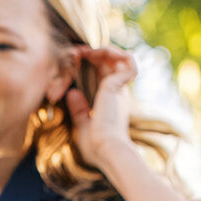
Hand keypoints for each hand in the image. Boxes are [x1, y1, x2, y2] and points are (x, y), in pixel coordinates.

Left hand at [64, 46, 137, 167]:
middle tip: (77, 53)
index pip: (102, 76)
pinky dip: (117, 53)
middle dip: (94, 54)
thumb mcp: (82, 125)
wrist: (106, 150)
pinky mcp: (118, 86)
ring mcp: (120, 89)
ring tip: (87, 50)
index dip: (90, 66)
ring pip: (120, 59)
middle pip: (110, 65)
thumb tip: (72, 93)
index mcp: (110, 102)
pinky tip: (99, 51)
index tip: (74, 61)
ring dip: (104, 50)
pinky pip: (128, 62)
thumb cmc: (96, 145)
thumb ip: (78, 110)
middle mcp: (117, 93)